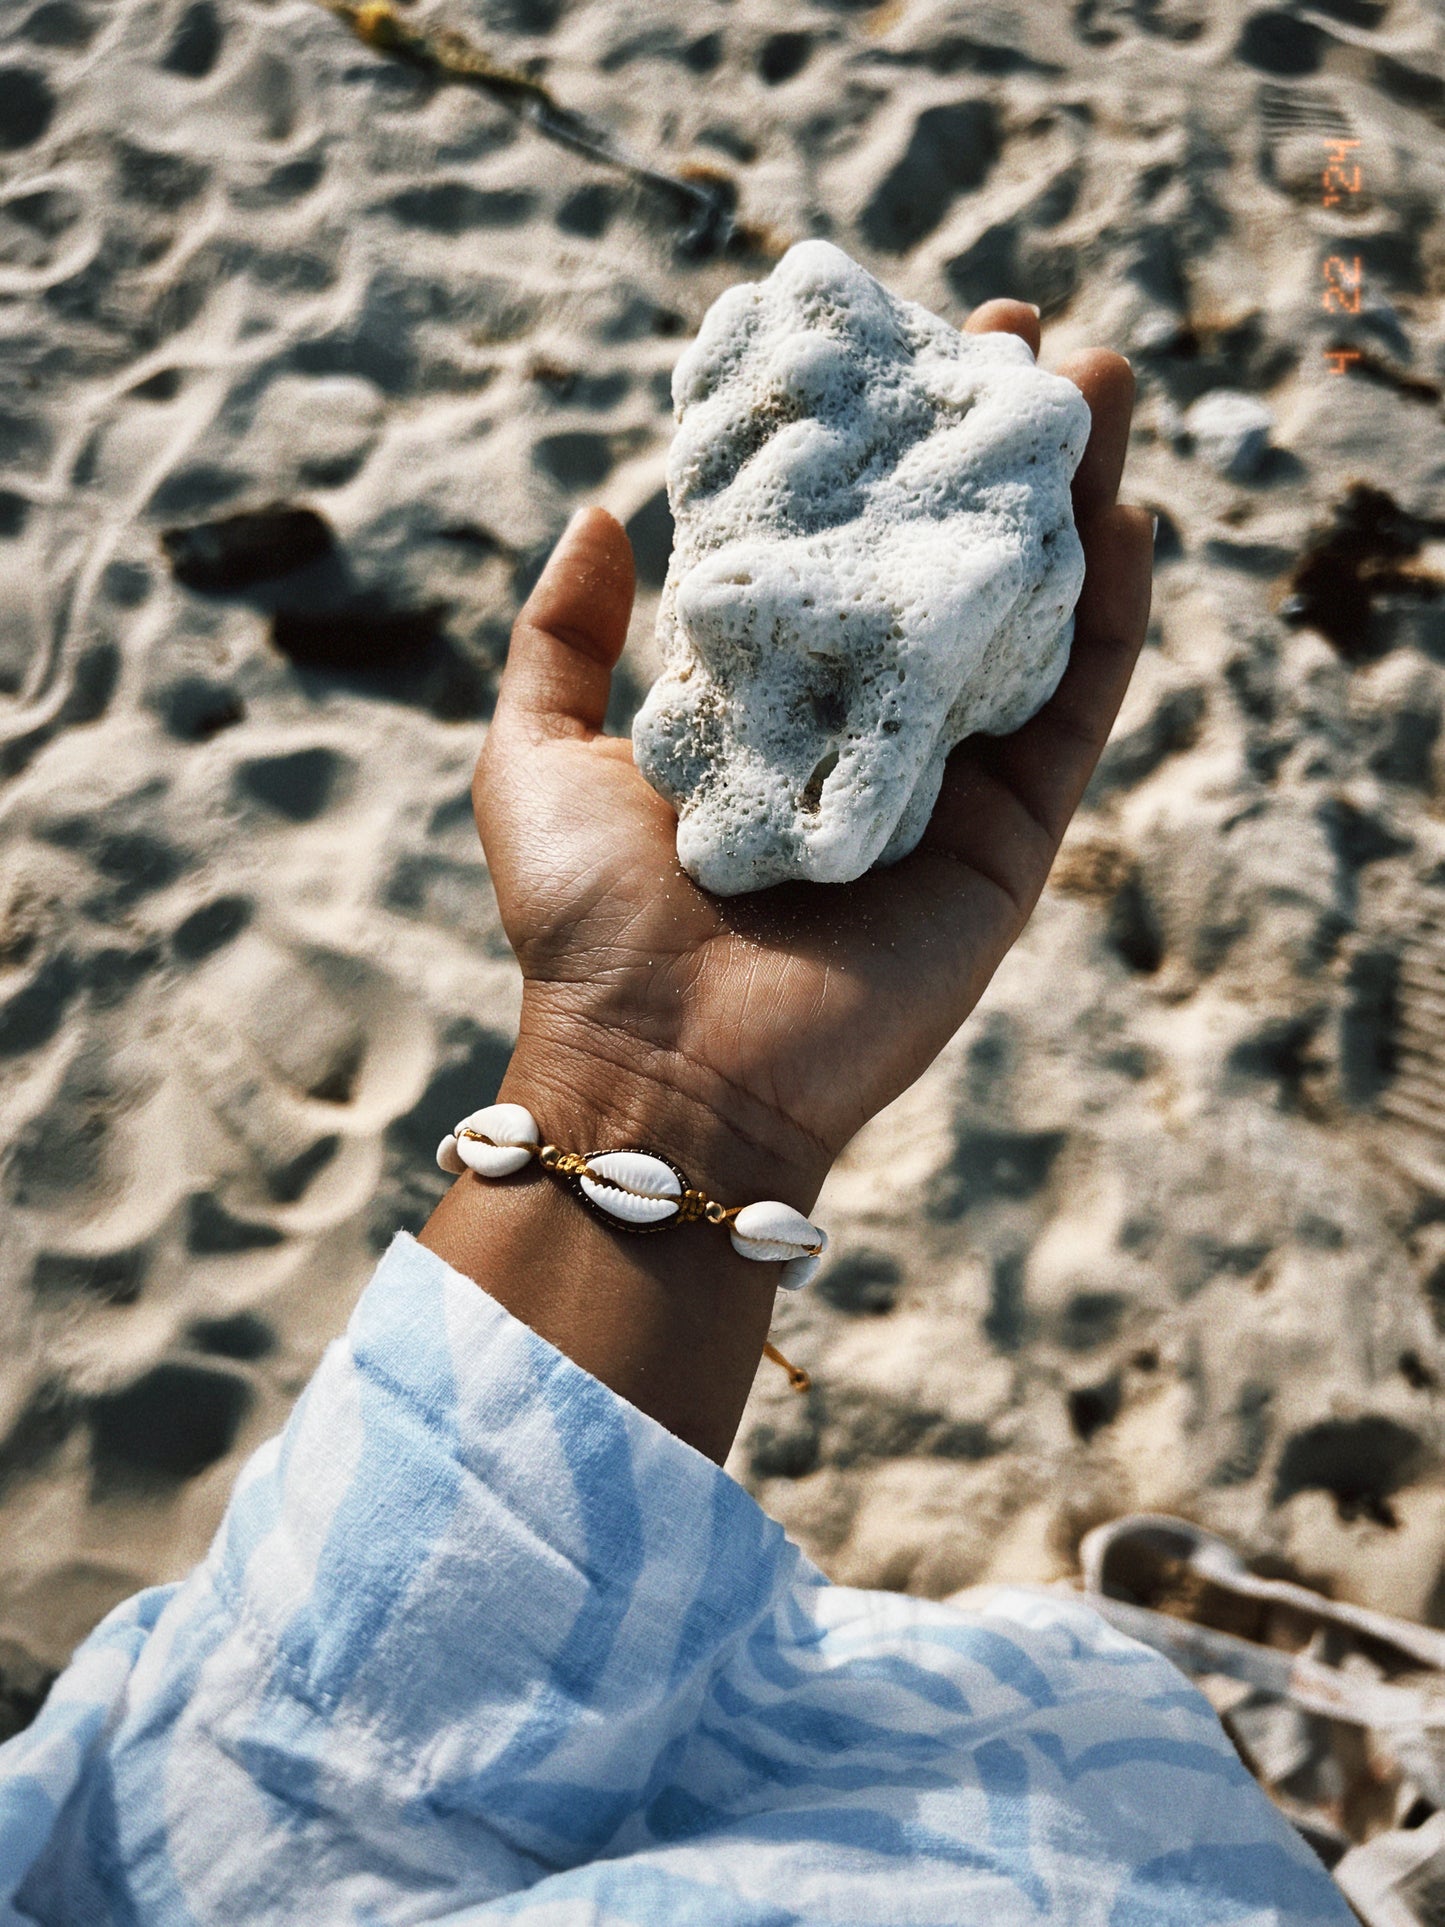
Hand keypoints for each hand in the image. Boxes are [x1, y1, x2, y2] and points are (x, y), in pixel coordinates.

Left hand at [474, 302, 1151, 1192]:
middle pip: (949, 564)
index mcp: (772, 700)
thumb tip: (604, 510)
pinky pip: (1074, 710)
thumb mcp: (534, 755)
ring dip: (1071, 498)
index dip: (873, 445)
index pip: (841, 548)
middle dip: (986, 448)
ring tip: (1090, 382)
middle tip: (1017, 337)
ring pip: (1031, 617)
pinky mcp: (1010, 839)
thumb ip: (564, 639)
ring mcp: (948, 781)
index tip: (898, 340)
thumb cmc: (585, 923)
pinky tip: (1123, 512)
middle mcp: (870, 727)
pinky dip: (1107, 615)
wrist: (658, 1071)